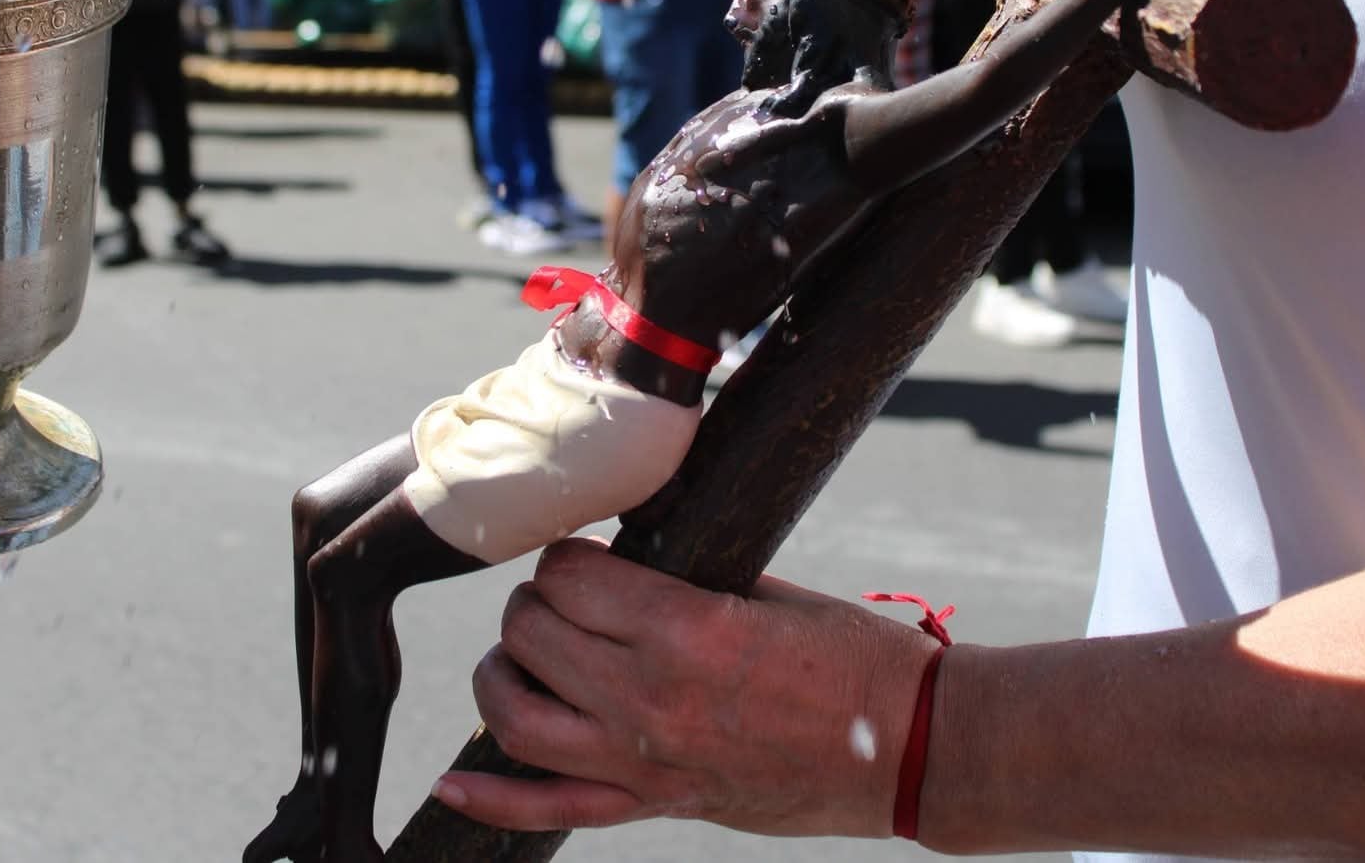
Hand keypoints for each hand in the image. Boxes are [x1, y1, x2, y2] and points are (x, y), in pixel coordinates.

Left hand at [436, 539, 938, 837]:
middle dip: (539, 602)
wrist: (914, 750)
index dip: (571, 556)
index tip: (590, 556)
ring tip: (519, 655)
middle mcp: (651, 698)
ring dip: (503, 673)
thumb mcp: (769, 591)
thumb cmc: (856, 660)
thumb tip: (619, 558)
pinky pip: (549, 809)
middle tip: (569, 596)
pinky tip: (451, 780)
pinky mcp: (657, 805)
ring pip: (517, 715)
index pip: (570, 575)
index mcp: (686, 630)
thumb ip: (685, 578)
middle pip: (532, 632)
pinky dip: (491, 796)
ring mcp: (647, 761)